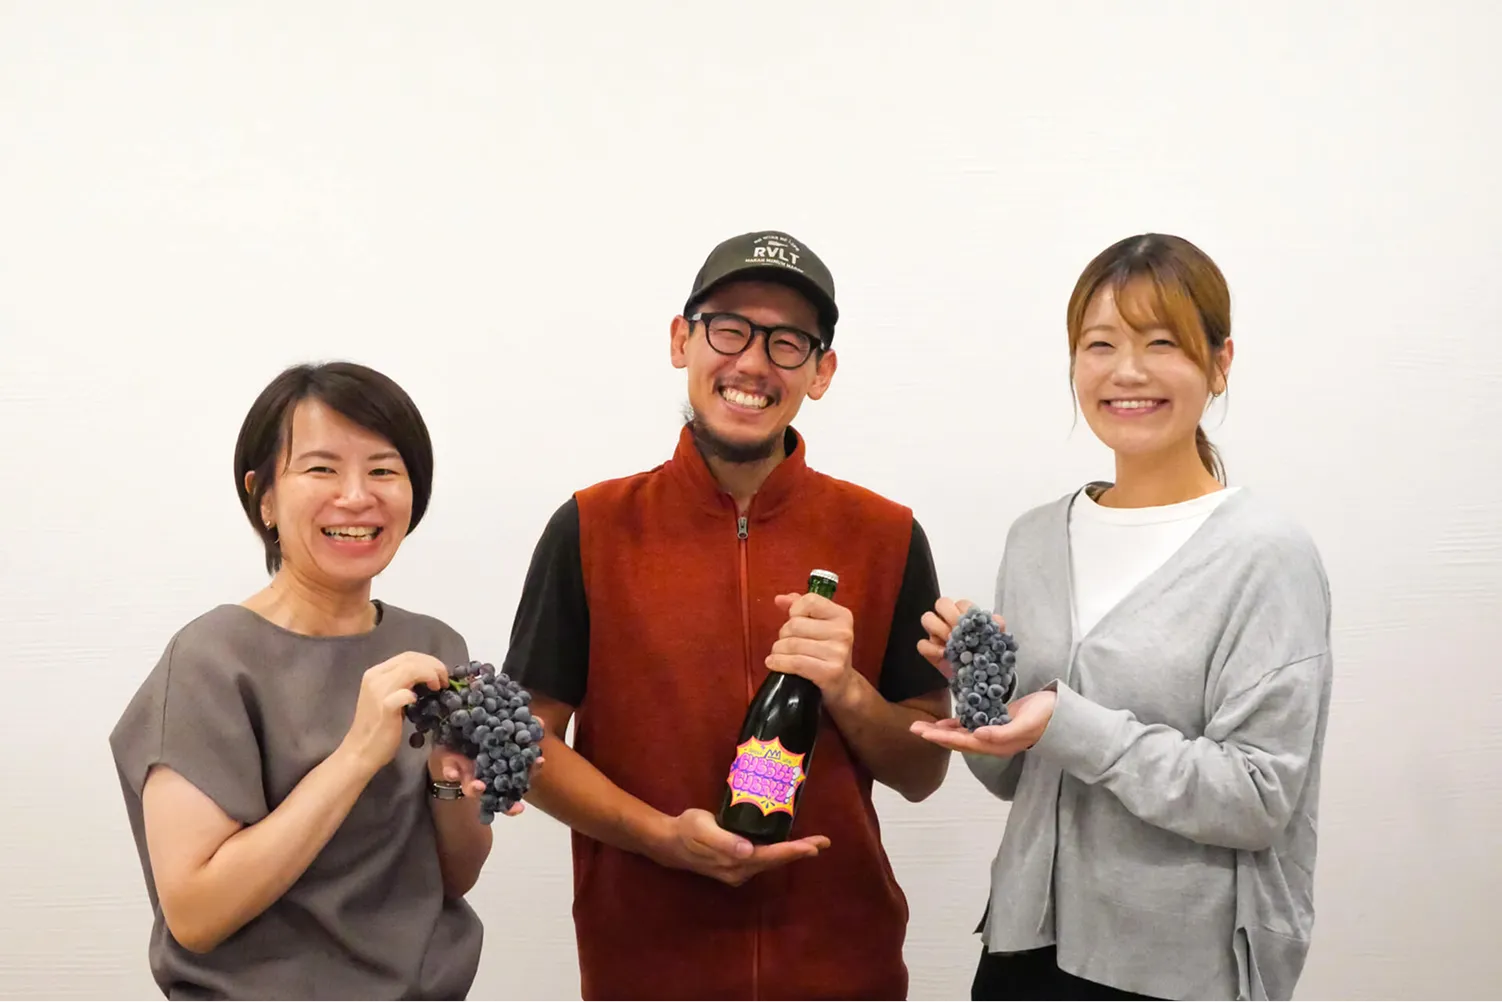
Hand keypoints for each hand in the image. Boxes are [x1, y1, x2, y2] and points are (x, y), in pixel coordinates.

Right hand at [340, 652, 448, 775]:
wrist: (361, 751)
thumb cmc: (378, 727)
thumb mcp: (388, 698)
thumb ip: (402, 685)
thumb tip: (428, 677)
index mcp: (375, 673)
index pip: (407, 656)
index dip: (429, 661)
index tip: (440, 673)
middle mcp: (375, 677)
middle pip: (411, 659)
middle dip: (434, 666)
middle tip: (445, 680)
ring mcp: (379, 691)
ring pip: (411, 669)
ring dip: (431, 675)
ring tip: (439, 688)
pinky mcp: (385, 707)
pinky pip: (406, 693)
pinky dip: (416, 694)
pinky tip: (418, 703)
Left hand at [427, 719, 547, 818]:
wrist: (451, 736)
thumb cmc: (481, 733)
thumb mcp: (501, 726)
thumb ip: (520, 727)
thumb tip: (540, 722)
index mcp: (502, 766)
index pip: (522, 773)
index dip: (532, 771)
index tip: (540, 763)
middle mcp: (487, 776)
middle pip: (498, 790)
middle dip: (507, 802)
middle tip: (518, 808)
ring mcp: (468, 775)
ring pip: (473, 788)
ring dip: (476, 789)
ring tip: (479, 787)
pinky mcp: (450, 768)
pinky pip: (450, 773)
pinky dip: (451, 773)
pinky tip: (452, 774)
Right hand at [653, 808, 829, 886]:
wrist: (668, 843)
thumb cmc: (686, 831)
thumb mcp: (701, 830)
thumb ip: (723, 841)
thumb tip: (747, 851)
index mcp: (734, 862)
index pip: (770, 856)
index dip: (792, 851)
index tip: (813, 846)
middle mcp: (739, 871)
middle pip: (775, 861)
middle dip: (799, 852)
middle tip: (824, 842)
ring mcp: (738, 871)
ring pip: (770, 861)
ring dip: (791, 852)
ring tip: (813, 843)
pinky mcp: (736, 865)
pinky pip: (763, 859)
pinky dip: (778, 852)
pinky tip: (787, 845)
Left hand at [766, 591, 856, 701]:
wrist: (843, 685)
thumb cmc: (826, 652)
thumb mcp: (819, 626)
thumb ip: (800, 608)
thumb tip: (779, 599)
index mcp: (842, 615)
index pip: (809, 601)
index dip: (795, 610)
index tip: (794, 620)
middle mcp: (842, 632)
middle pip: (795, 624)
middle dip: (784, 635)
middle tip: (787, 644)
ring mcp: (838, 652)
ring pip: (791, 644)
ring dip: (778, 651)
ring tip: (780, 655)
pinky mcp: (830, 672)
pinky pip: (795, 662)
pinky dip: (779, 663)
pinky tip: (774, 664)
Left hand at [909, 690, 1055, 756]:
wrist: (1061, 713)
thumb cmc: (1046, 717)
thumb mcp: (1026, 724)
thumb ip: (1002, 733)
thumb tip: (977, 736)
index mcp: (996, 745)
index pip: (963, 743)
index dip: (942, 738)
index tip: (923, 733)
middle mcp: (991, 742)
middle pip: (957, 740)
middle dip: (934, 735)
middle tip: (912, 728)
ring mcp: (993, 733)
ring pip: (961, 734)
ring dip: (941, 730)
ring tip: (922, 726)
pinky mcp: (995, 722)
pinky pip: (971, 725)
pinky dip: (956, 724)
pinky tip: (945, 721)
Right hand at [917, 597, 1005, 671]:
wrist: (981, 678)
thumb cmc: (987, 655)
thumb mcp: (997, 642)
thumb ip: (998, 629)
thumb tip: (996, 620)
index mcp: (966, 615)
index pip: (961, 603)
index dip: (965, 611)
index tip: (972, 626)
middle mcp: (949, 621)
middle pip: (941, 603)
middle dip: (949, 614)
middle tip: (957, 630)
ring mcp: (938, 635)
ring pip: (927, 619)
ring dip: (938, 628)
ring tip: (950, 642)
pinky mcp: (930, 651)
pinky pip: (922, 644)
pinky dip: (932, 648)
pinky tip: (944, 655)